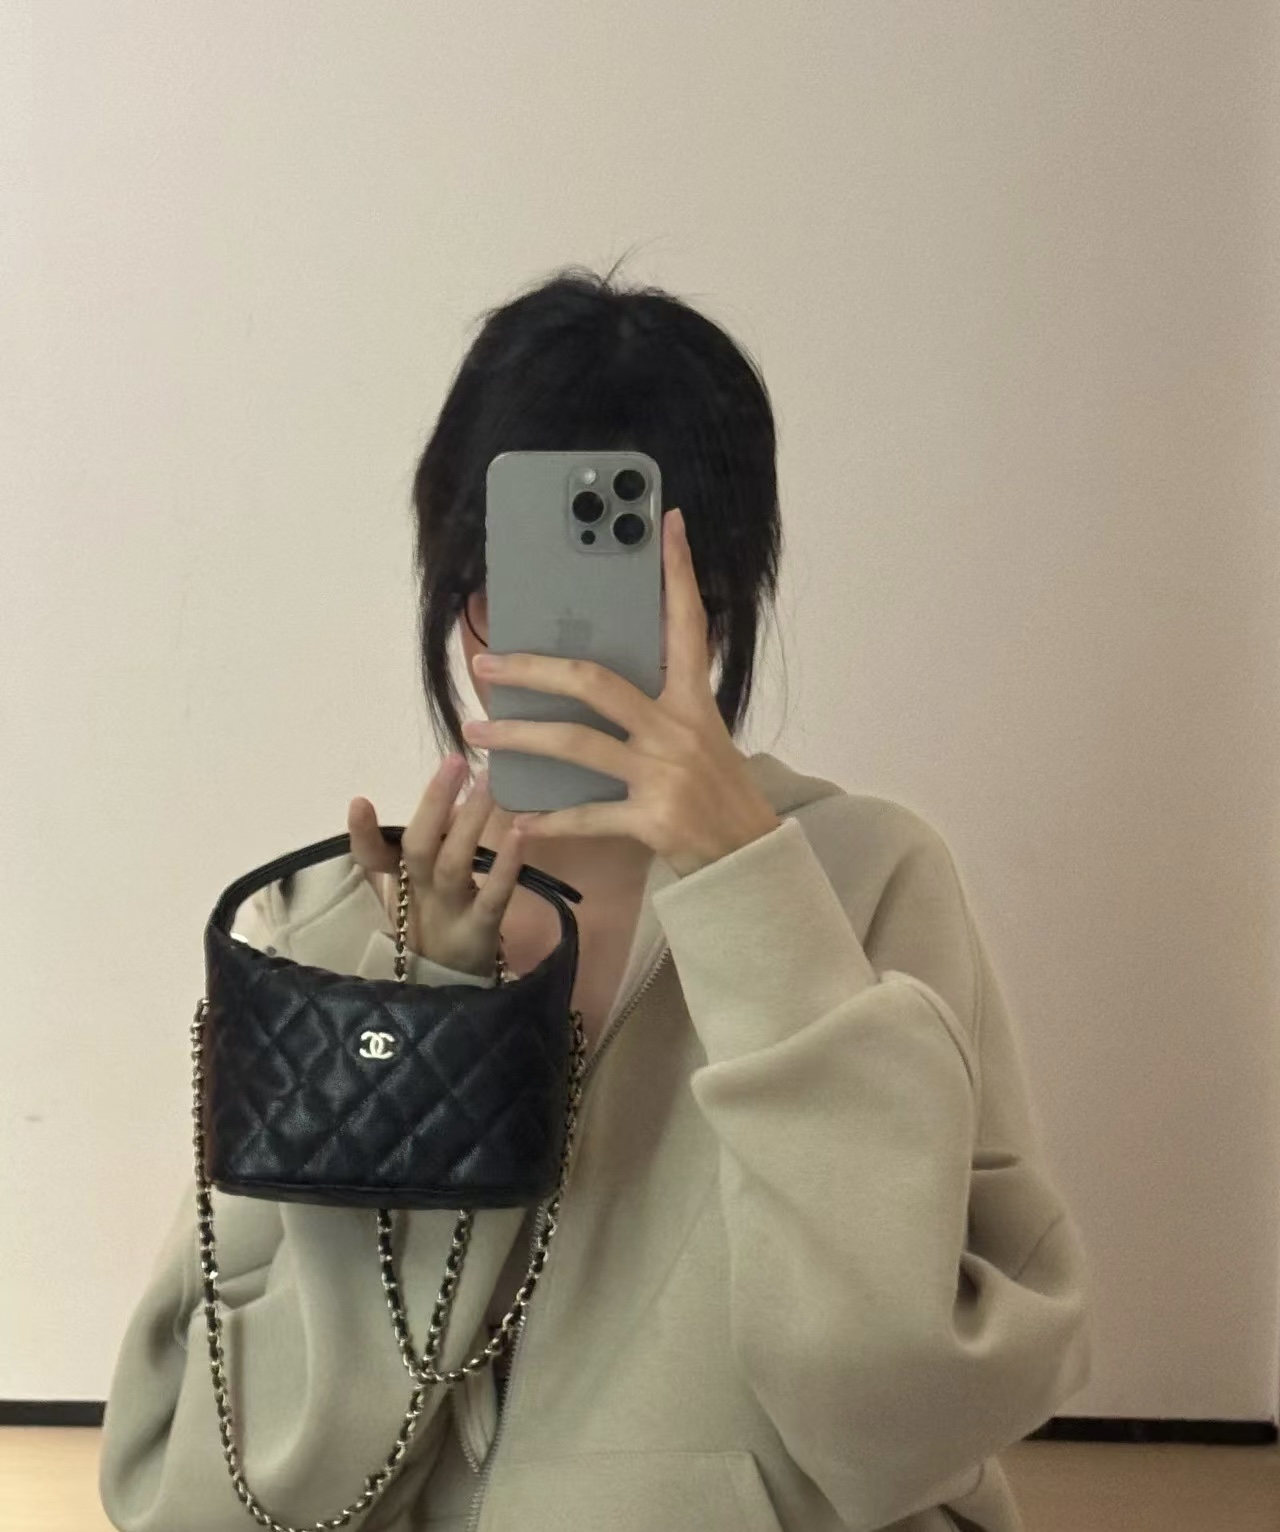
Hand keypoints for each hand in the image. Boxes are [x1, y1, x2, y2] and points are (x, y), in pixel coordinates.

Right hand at [347, 756, 524, 978]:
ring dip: (469, 823)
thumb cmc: (441, 926)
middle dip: (433, 803)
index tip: (359, 802)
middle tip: (454, 761)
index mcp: (403, 882)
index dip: (363, 833)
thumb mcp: (427, 887)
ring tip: (486, 785)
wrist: (455, 988)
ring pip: (453, 864)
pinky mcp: (479, 932)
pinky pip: (492, 897)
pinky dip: (506, 867)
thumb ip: (436, 844)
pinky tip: (520, 836)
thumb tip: (453, 795)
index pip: (372, 856)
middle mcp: (421, 894)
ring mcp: (449, 913)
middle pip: (418, 847)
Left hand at [461, 508, 781, 877]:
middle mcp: (678, 730)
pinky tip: (519, 815)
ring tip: (478, 732)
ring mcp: (664, 775)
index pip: (688, 624)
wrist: (748, 860)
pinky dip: (548, 819)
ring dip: (518, 739)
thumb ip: (660, 707)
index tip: (668, 523)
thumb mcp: (702, 737)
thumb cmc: (717, 794)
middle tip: (486, 664)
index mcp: (694, 701)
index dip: (678, 572)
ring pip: (575, 744)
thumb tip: (597, 684)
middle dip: (533, 670)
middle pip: (594, 682)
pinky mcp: (652, 819)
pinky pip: (586, 815)